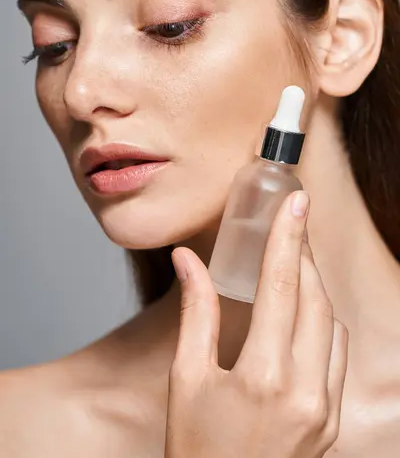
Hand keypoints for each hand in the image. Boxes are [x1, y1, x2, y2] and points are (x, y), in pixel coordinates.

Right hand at [165, 191, 347, 457]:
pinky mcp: (332, 419)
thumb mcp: (185, 379)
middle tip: (291, 221)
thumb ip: (195, 312)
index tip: (295, 201)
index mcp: (262, 377)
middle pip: (313, 298)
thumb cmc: (196, 449)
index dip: (288, 237)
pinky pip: (337, 353)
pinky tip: (302, 308)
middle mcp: (304, 390)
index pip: (280, 287)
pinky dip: (322, 320)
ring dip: (313, 285)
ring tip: (292, 259)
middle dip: (302, 253)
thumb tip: (187, 262)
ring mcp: (325, 408)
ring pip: (331, 323)